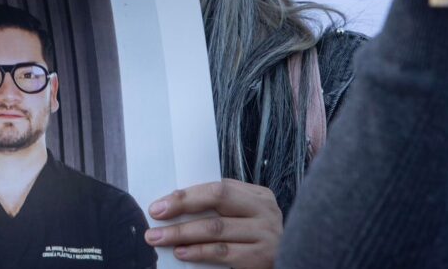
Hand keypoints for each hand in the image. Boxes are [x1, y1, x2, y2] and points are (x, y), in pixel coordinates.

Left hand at [144, 179, 280, 267]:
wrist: (292, 260)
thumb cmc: (255, 238)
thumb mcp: (244, 216)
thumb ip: (219, 208)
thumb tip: (174, 205)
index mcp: (258, 196)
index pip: (218, 188)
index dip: (186, 196)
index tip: (159, 206)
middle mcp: (265, 211)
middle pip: (217, 203)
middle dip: (181, 210)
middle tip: (154, 220)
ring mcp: (266, 234)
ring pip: (216, 230)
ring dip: (183, 234)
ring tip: (161, 238)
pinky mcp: (263, 257)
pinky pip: (224, 253)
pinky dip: (200, 253)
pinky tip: (183, 253)